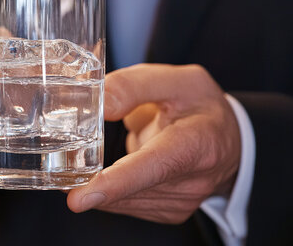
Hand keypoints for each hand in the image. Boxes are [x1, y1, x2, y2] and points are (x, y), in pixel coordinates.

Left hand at [66, 64, 240, 223]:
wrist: (227, 139)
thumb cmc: (201, 105)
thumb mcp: (177, 79)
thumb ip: (134, 86)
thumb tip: (101, 106)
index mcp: (197, 142)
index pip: (154, 166)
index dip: (116, 182)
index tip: (80, 197)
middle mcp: (192, 180)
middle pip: (129, 186)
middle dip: (92, 178)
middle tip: (65, 161)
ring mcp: (180, 201)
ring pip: (120, 199)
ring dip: (100, 180)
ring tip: (104, 152)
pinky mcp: (167, 212)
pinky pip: (124, 203)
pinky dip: (110, 187)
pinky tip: (116, 169)